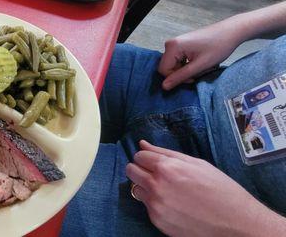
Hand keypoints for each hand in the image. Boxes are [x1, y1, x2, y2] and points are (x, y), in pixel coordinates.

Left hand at [126, 140, 285, 236]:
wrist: (235, 222)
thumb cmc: (220, 189)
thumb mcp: (196, 164)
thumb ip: (165, 153)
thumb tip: (143, 143)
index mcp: (167, 168)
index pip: (139, 156)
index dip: (147, 157)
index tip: (155, 162)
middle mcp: (157, 186)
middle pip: (131, 171)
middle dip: (140, 169)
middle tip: (156, 174)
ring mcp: (155, 205)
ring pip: (136, 189)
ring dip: (146, 187)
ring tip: (168, 191)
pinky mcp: (157, 220)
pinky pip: (147, 206)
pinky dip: (155, 204)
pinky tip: (174, 205)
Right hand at [158, 23, 240, 89]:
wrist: (231, 31)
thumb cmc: (218, 46)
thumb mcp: (200, 65)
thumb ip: (181, 76)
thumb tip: (164, 86)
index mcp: (173, 46)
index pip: (163, 70)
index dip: (176, 78)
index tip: (193, 77)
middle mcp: (170, 43)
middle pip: (168, 67)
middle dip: (182, 73)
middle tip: (199, 71)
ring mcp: (176, 43)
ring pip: (174, 65)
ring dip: (186, 69)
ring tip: (201, 65)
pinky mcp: (181, 44)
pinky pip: (178, 60)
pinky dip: (188, 64)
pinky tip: (200, 61)